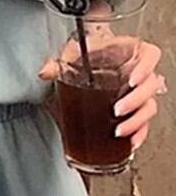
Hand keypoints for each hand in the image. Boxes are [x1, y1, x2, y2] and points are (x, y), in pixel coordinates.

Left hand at [38, 39, 167, 150]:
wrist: (82, 70)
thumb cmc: (83, 57)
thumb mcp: (70, 56)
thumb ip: (57, 64)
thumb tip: (44, 72)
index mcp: (125, 53)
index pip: (149, 54)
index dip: (146, 67)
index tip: (133, 80)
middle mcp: (135, 73)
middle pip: (151, 85)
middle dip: (135, 101)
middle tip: (117, 110)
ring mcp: (136, 93)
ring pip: (149, 107)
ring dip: (136, 121)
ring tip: (118, 130)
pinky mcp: (133, 111)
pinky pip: (144, 123)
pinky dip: (138, 134)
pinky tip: (129, 142)